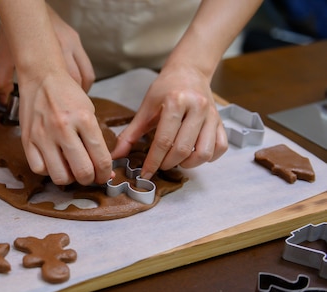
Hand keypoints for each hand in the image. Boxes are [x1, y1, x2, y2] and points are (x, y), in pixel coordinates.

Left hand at [0, 4, 94, 106]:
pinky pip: (85, 63)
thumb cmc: (12, 28)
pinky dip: (81, 78)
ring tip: (71, 100)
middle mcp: (66, 44)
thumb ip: (2, 79)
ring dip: (81, 89)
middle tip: (65, 110)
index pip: (67, 82)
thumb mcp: (5, 55)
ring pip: (87, 73)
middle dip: (75, 98)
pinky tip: (71, 85)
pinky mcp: (75, 37)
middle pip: (80, 79)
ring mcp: (73, 40)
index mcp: (51, 50)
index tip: (59, 111)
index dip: (65, 101)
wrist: (21, 6)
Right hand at [18, 72, 111, 185]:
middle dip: (90, 179)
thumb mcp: (89, 111)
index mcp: (84, 119)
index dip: (105, 173)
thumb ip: (96, 140)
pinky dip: (48, 171)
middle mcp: (63, 128)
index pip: (100, 159)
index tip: (104, 175)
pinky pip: (38, 169)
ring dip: (69, 179)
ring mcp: (43, 135)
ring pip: (60, 176)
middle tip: (90, 175)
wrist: (41, 77)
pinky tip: (54, 163)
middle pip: (82, 172)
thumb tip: (103, 168)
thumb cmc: (66, 93)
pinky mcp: (27, 139)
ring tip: (71, 169)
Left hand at [111, 65, 227, 178]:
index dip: (153, 161)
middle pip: (183, 149)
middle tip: (159, 165)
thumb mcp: (146, 108)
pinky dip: (208, 158)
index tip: (146, 173)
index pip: (163, 140)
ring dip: (189, 164)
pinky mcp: (221, 121)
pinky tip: (194, 156)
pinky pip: (220, 147)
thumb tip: (116, 155)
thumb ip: (130, 134)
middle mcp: (197, 108)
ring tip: (176, 161)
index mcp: (176, 101)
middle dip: (168, 163)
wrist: (189, 71)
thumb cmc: (166, 88)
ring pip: (204, 152)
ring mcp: (212, 115)